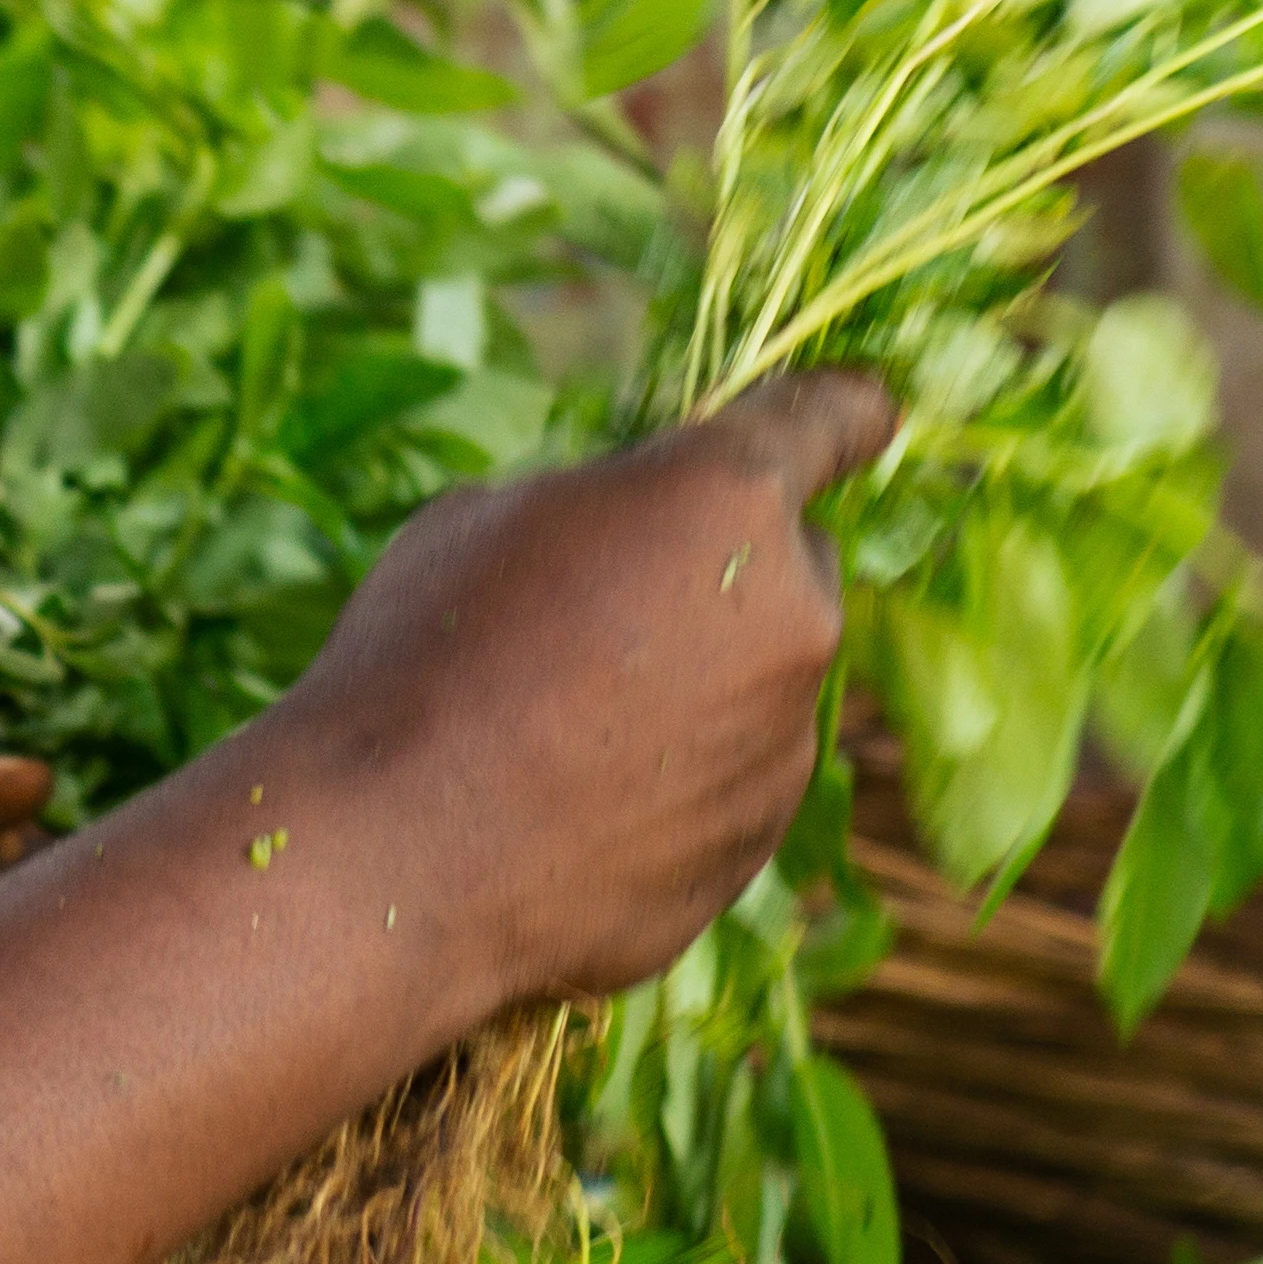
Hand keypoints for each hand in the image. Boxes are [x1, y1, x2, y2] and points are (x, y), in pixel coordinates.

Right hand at [258, 370, 889, 1008]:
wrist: (394, 855)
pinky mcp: (754, 845)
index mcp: (724, 499)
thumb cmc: (420, 657)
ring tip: (560, 729)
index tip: (868, 408)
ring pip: (762, 687)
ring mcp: (785, 746)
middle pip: (794, 568)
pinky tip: (564, 804)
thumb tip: (624, 534)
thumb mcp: (484, 517)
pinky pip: (726, 786)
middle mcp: (794, 617)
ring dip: (696, 687)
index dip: (842, 407)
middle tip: (607, 609)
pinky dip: (671, 784)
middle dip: (725, 574)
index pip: (826, 420)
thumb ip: (595, 505)